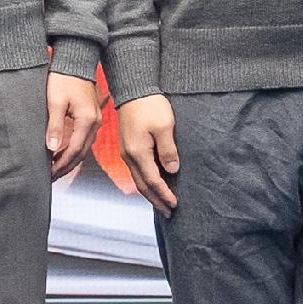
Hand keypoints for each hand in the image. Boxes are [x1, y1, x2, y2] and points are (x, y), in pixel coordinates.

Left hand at [45, 67, 102, 180]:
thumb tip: (52, 148)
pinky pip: (84, 140)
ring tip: (55, 170)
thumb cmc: (63, 78)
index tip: (49, 174)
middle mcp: (94, 123)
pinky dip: (74, 150)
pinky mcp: (91, 117)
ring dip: (70, 160)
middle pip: (81, 153)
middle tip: (51, 178)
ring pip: (84, 148)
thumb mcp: (55, 101)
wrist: (75, 61)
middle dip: (66, 167)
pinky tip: (63, 154)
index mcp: (87, 121)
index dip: (61, 165)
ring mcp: (95, 121)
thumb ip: (55, 126)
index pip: (74, 151)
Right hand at [116, 94, 179, 212]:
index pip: (152, 181)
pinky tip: (151, 184)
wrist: (133, 90)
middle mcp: (129, 156)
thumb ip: (168, 150)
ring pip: (137, 180)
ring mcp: (127, 152)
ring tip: (161, 203)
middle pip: (142, 185)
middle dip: (155, 200)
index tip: (175, 204)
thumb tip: (172, 171)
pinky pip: (136, 171)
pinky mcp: (128, 147)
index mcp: (138, 152)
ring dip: (149, 193)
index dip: (164, 194)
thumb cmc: (150, 106)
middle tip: (168, 213)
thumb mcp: (164, 126)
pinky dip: (145, 182)